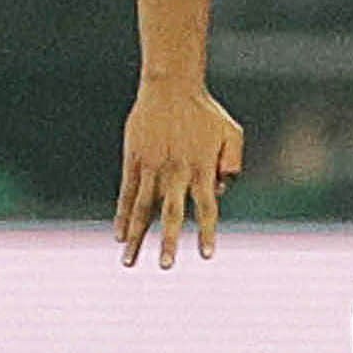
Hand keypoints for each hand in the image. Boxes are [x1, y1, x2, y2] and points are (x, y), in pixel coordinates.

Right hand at [116, 78, 243, 267]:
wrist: (171, 86)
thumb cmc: (205, 112)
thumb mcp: (231, 133)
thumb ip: (233, 162)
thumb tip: (221, 190)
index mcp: (202, 168)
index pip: (206, 207)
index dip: (205, 232)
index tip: (205, 255)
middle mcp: (176, 171)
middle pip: (171, 213)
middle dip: (168, 240)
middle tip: (165, 266)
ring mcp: (152, 167)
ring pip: (142, 209)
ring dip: (136, 237)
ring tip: (129, 262)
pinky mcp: (134, 160)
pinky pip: (126, 194)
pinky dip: (122, 216)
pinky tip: (119, 235)